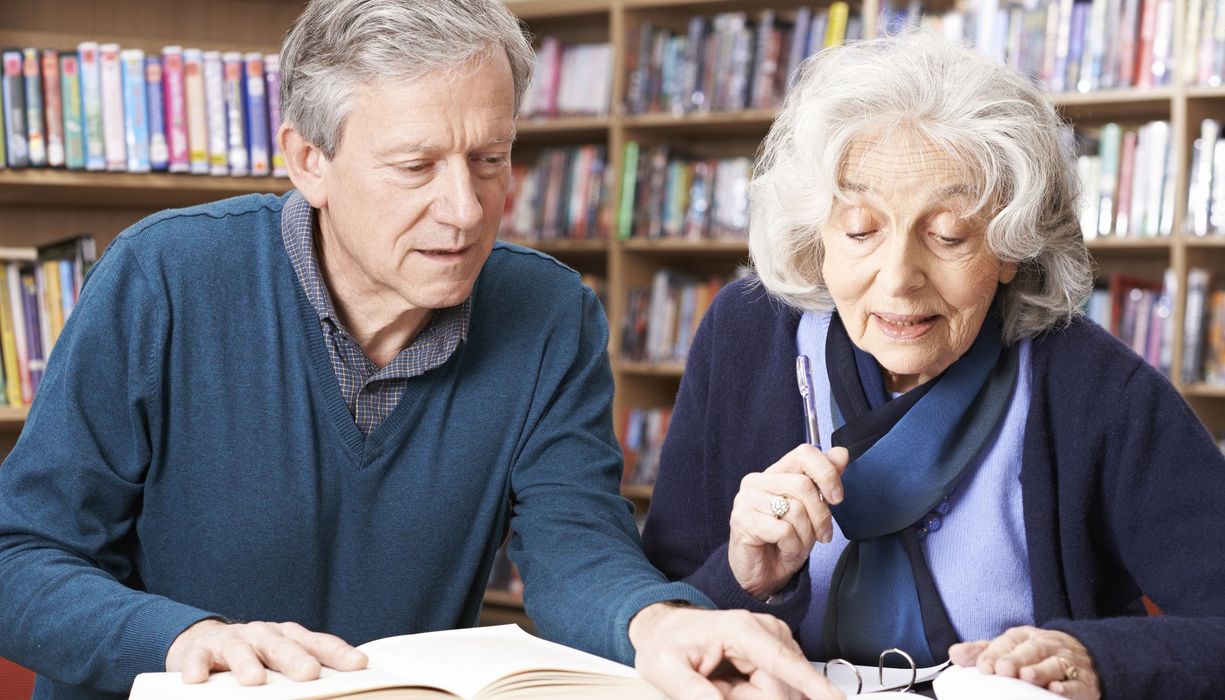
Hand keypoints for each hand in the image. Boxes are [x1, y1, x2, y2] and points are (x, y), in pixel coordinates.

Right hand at [166, 619, 367, 684]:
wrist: (204, 641)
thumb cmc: (255, 656)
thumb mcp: (280, 660)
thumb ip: (302, 671)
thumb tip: (337, 690)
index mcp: (289, 637)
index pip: (318, 644)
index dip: (338, 654)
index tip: (359, 664)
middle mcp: (263, 635)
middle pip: (283, 646)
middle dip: (296, 659)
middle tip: (309, 674)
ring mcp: (232, 640)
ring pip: (241, 650)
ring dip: (247, 664)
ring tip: (254, 681)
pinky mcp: (200, 650)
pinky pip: (197, 658)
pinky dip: (197, 667)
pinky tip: (197, 679)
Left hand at [628, 603, 843, 699]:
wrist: (664, 628)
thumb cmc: (665, 643)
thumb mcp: (665, 669)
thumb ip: (693, 692)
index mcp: (741, 630)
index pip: (784, 662)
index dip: (812, 684)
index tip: (835, 699)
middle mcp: (765, 630)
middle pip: (780, 688)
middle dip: (745, 698)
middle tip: (716, 685)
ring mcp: (775, 640)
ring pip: (782, 690)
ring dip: (748, 696)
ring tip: (720, 682)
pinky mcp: (776, 653)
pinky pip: (779, 688)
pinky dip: (753, 693)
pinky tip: (733, 684)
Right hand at [729, 445, 849, 598]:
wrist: (761, 576)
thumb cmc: (784, 542)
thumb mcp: (811, 511)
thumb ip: (823, 481)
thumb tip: (841, 454)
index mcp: (775, 473)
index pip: (804, 453)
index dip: (827, 473)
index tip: (837, 498)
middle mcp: (757, 481)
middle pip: (803, 485)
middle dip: (821, 515)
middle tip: (823, 535)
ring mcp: (746, 500)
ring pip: (795, 510)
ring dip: (806, 536)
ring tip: (797, 545)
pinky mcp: (742, 521)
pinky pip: (783, 531)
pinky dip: (793, 546)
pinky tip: (785, 551)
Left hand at [949, 626, 1099, 699]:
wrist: (1083, 654)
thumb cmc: (1035, 654)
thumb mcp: (1009, 648)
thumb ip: (982, 652)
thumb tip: (954, 653)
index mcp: (1023, 637)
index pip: (1006, 642)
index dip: (994, 654)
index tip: (984, 667)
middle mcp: (1045, 646)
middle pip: (1030, 650)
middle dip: (1016, 659)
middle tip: (1003, 669)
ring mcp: (1066, 662)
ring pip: (1053, 664)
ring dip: (1041, 670)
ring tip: (1026, 676)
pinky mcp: (1083, 681)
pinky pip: (1077, 683)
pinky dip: (1068, 687)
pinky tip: (1056, 689)